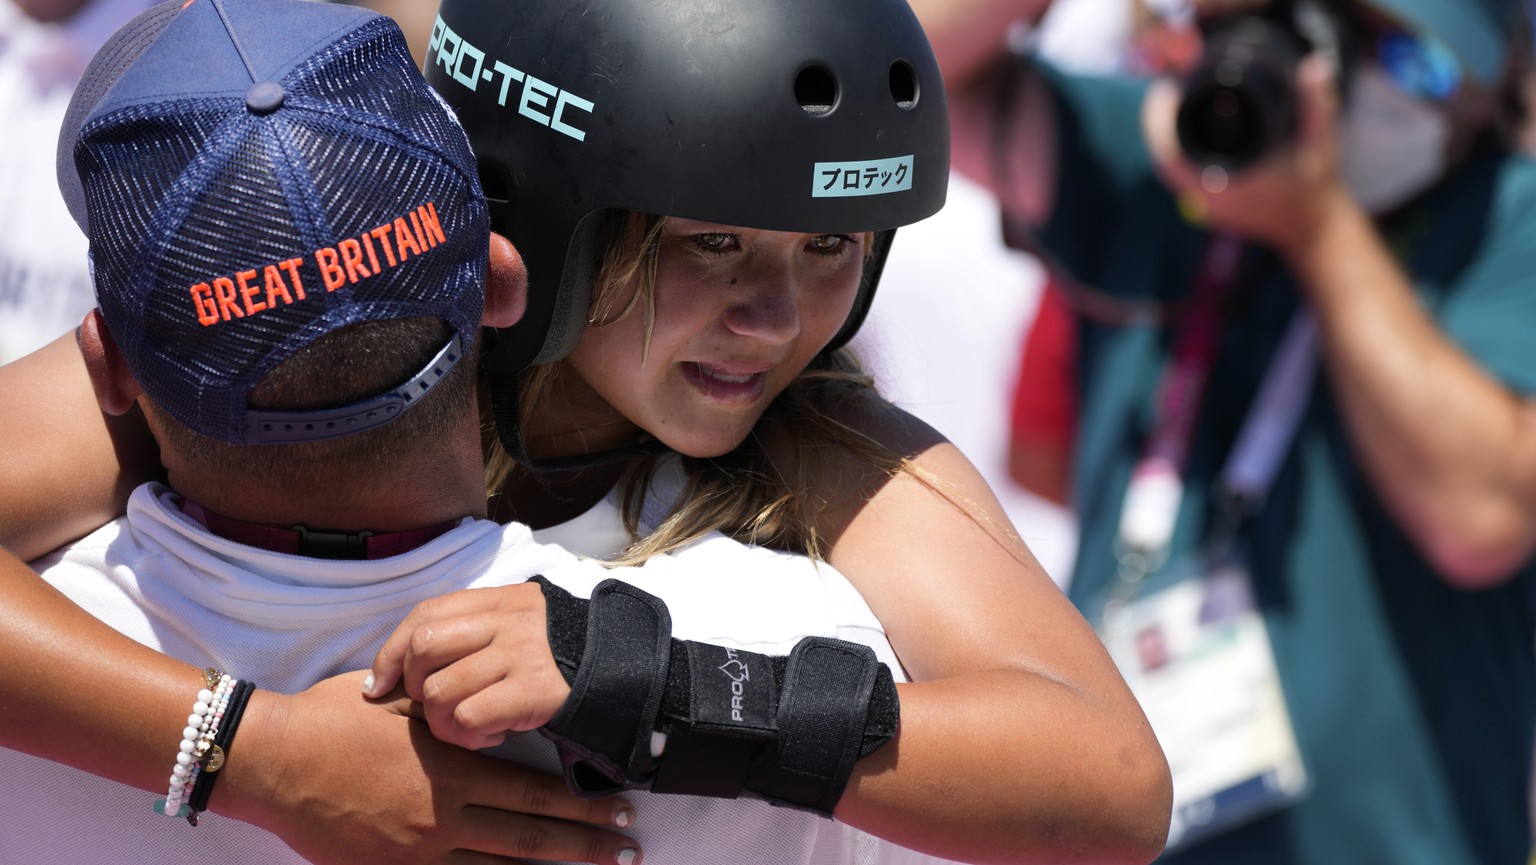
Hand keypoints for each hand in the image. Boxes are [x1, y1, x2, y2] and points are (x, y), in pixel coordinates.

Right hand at [222, 671, 637, 864]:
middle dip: (586, 846)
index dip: (584, 807)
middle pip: (531, 838)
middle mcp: (444, 816)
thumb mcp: (403, 700)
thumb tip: (491, 703)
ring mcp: (418, 851)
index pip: (536, 793)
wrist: (274, 761)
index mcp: (453, 767)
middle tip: (629, 852)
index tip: (622, 812)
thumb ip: (450, 708)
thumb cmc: (335, 718)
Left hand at [369, 583, 571, 749]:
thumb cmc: (557, 652)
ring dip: (442, 722)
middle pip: (424, 647)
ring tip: (466, 728)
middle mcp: (506, 621)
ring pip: (441, 690)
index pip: (424, 615)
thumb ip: (470, 628)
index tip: (379, 685)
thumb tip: (401, 661)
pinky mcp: (532, 690)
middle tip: (435, 706)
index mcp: (497, 600)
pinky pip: (470, 717)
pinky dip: (469, 736)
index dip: (391, 652)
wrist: (619, 668)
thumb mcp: (517, 622)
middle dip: (416, 685)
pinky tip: (490, 737)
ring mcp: (520, 654)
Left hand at [1143, 51, 1356, 255]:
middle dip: (1159, 121)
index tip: (1165, 88)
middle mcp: (1209, 199)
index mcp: (1227, 186)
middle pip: (1165, 156)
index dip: (1160, 119)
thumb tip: (1314, 66)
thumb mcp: (1322, 145)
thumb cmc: (1317, 190)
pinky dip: (1178, 149)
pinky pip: (1182, 174)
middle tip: (1166, 87)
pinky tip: (1184, 127)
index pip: (1173, 153)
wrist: (1315, 229)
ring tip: (1172, 100)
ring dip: (1166, 135)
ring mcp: (1206, 204)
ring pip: (1170, 166)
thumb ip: (1317, 105)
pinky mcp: (1209, 203)